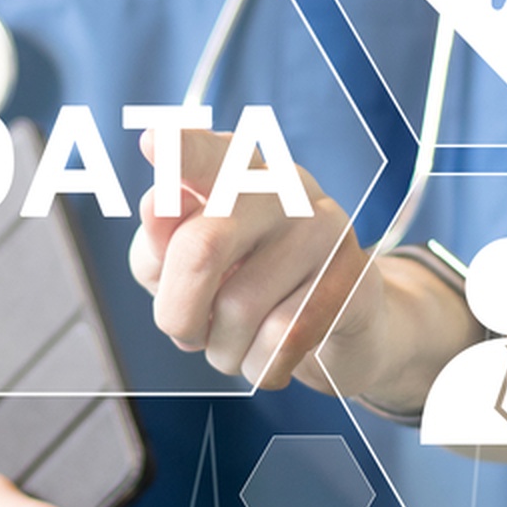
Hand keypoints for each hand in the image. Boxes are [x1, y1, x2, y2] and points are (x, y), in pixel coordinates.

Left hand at [127, 127, 378, 391]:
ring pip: (239, 308)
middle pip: (202, 248)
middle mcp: (284, 187)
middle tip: (184, 332)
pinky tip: (268, 358)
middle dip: (178, 312)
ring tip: (235, 345)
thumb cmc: (246, 286)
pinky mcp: (353, 279)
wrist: (342, 325)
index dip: (181, 153)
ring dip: (222, 350)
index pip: (205, 157)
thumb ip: (159, 245)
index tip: (152, 140)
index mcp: (236, 171)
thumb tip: (156, 207)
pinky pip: (281, 340)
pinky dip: (259, 366)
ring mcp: (324, 230)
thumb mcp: (186, 267)